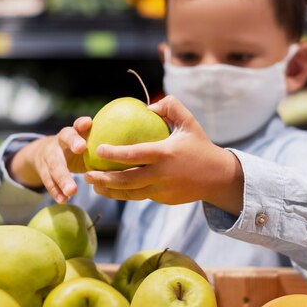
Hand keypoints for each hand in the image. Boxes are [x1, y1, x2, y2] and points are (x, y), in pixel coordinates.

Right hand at [9, 116, 91, 203]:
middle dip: (71, 148)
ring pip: (54, 167)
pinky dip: (56, 191)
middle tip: (81, 150)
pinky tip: (63, 199)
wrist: (45, 151)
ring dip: (62, 179)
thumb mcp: (83, 139)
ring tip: (72, 191)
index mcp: (69, 133)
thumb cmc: (74, 145)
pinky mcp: (44, 171)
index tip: (87, 123)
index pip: (73, 127)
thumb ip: (93, 137)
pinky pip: (49, 182)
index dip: (79, 126)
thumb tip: (115, 139)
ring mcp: (48, 158)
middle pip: (62, 146)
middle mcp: (57, 143)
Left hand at [83, 96, 243, 214]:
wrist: (219, 178)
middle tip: (87, 174)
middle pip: (126, 180)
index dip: (114, 153)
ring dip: (109, 191)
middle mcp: (161, 175)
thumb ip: (170, 107)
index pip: (134, 155)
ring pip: (130, 193)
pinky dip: (124, 193)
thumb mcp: (189, 122)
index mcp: (165, 154)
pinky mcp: (163, 199)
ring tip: (94, 186)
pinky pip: (140, 195)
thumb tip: (147, 107)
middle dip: (104, 179)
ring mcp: (162, 190)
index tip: (98, 149)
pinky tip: (112, 188)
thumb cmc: (200, 146)